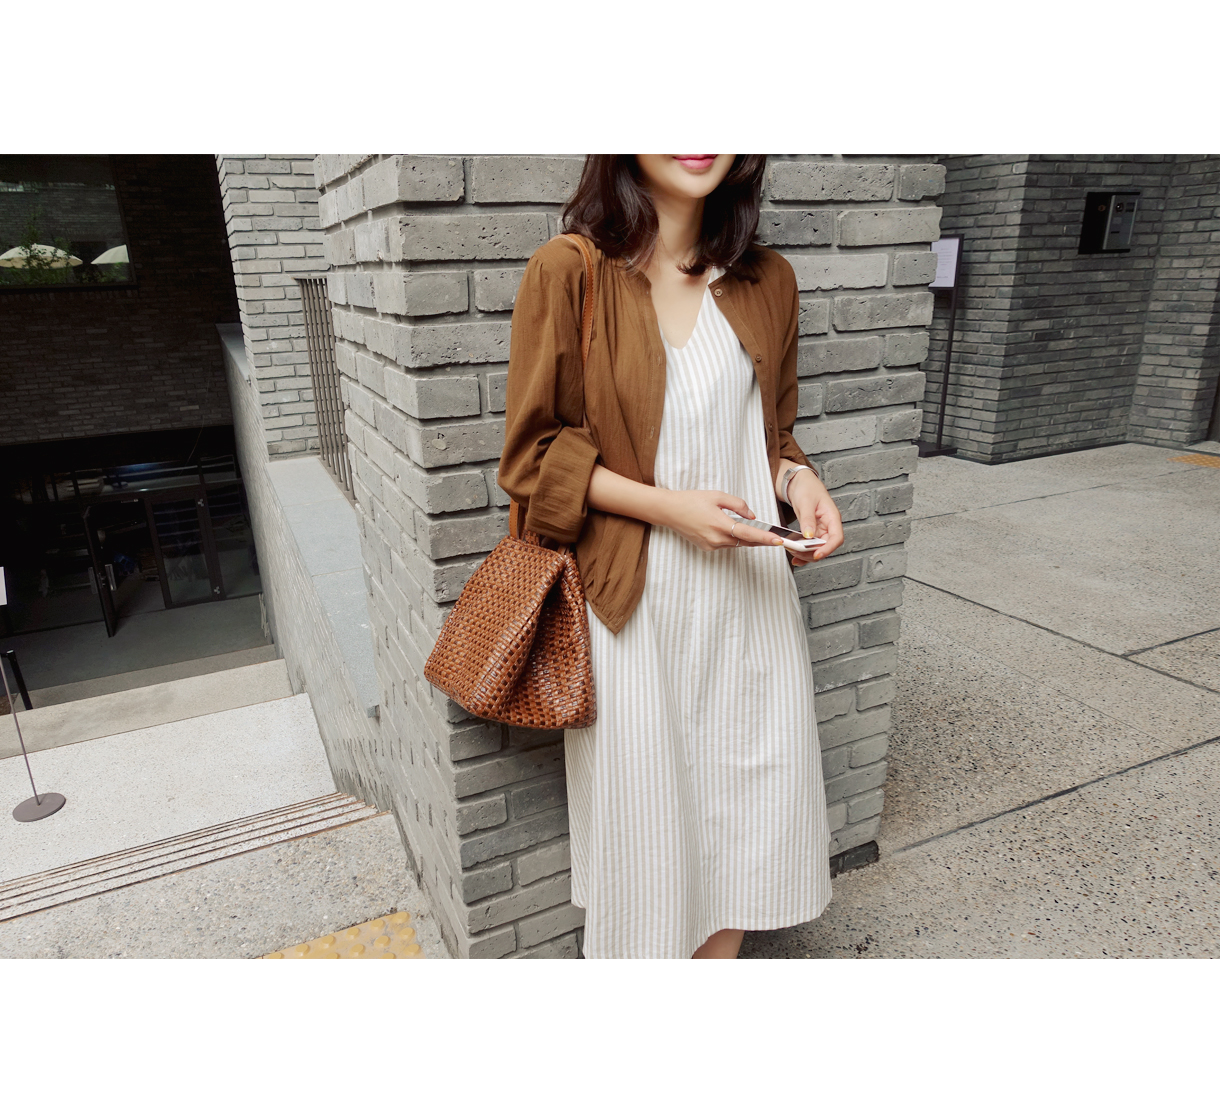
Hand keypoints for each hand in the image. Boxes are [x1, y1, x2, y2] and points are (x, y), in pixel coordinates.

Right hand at [656, 489, 790, 551]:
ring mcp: (711, 545)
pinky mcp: (707, 548)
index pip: (749, 534)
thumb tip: (752, 516)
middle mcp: (716, 538)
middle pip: (745, 542)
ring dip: (747, 538)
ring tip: (759, 533)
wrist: (669, 511)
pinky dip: (733, 538)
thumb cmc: (692, 500)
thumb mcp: (717, 495)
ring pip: (736, 544)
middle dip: (761, 540)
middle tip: (776, 538)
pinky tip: (733, 530)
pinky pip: (726, 544)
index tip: (779, 541)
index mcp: (720, 524)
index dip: (765, 538)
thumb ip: (738, 505)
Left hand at [783, 469, 843, 566]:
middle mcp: (828, 525)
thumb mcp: (806, 502)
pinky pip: (810, 545)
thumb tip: (809, 535)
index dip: (828, 548)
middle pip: (826, 546)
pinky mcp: (812, 532)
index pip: (836, 537)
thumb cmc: (807, 488)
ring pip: (818, 548)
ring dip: (807, 554)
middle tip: (798, 555)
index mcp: (832, 517)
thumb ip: (808, 519)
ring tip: (794, 554)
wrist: (800, 483)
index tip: (817, 555)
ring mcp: (821, 529)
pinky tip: (796, 557)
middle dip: (813, 553)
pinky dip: (803, 552)